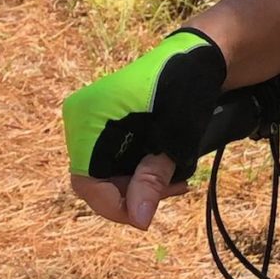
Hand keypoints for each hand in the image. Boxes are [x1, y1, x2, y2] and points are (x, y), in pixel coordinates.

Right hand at [61, 29, 226, 232]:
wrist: (198, 57)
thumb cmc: (187, 90)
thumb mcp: (174, 139)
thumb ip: (152, 179)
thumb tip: (139, 220)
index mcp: (89, 116)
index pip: (87, 181)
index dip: (114, 207)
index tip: (146, 219)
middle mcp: (81, 117)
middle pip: (94, 180)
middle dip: (131, 195)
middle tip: (170, 191)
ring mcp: (90, 119)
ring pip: (104, 173)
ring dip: (137, 184)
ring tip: (175, 182)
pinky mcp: (103, 121)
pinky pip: (111, 158)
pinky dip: (136, 170)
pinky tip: (164, 171)